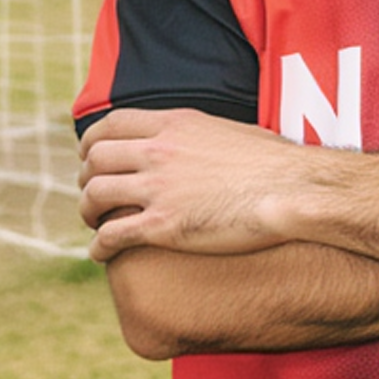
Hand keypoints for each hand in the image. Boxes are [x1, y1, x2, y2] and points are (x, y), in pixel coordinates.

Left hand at [78, 107, 305, 261]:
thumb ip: (205, 135)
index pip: (112, 124)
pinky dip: (98, 246)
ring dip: (87, 211)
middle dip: (85, 177)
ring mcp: (158, 188)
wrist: (292, 190)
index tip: (91, 156)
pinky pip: (112, 235)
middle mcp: (159, 152)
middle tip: (91, 193)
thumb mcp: (233, 131)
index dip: (92, 141)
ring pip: (95, 195)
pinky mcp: (163, 226)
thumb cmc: (277, 164)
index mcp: (175, 125)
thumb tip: (208, 144)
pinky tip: (99, 254)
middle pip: (96, 159)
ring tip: (93, 223)